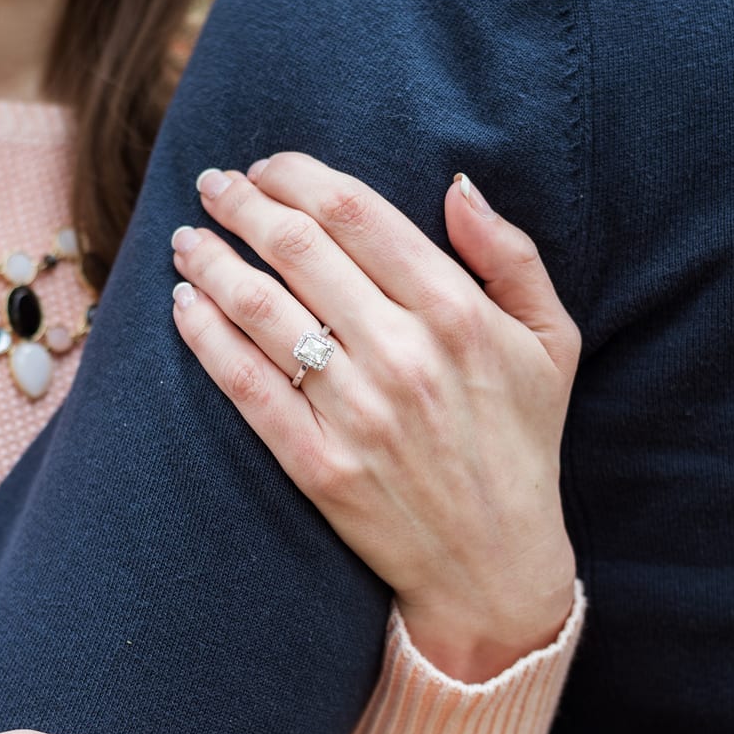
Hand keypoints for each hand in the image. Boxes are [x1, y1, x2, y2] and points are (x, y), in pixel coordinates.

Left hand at [171, 155, 578, 680]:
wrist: (493, 566)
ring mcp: (355, 412)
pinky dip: (204, 334)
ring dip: (210, 260)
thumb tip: (457, 184)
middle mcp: (403, 354)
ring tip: (188, 240)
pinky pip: (243, 383)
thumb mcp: (551, 341)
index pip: (355, 212)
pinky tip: (183, 304)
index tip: (268, 167)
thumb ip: (511, 254)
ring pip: (259, 309)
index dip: (298, 175)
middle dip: (243, 204)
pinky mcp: (316, 464)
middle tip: (214, 185)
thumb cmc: (522, 442)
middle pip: (297, 248)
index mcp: (457, 312)